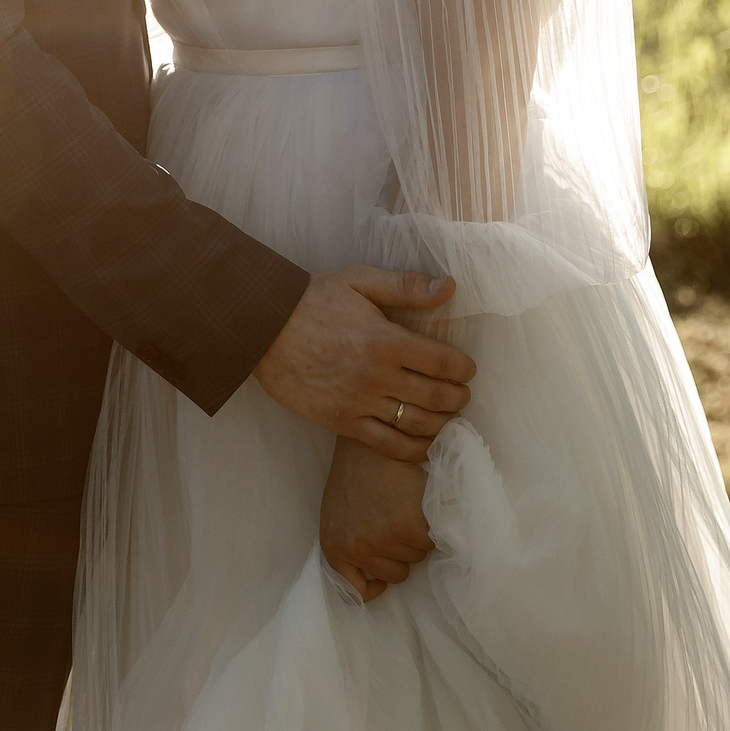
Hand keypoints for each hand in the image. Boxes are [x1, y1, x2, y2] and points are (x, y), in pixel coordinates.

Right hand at [252, 267, 472, 460]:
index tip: (466, 368)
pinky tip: (425, 445)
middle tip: (461, 394)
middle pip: (436, 397)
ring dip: (442, 423)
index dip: (463, 368)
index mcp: (386, 340)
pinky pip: (387, 444)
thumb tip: (449, 286)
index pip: (443, 362)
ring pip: (416, 424)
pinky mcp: (342, 422)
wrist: (263, 327)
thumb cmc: (312, 300)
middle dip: (458, 397)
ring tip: (447, 417)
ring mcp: (359, 403)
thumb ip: (406, 286)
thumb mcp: (360, 281)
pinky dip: (413, 449)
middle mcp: (377, 376)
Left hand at [321, 437, 433, 600]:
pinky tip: (420, 503)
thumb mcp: (340, 515)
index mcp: (334, 548)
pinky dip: (433, 525)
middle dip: (401, 550)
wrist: (373, 440)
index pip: (356, 592)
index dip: (374, 586)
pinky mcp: (407, 528)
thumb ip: (350, 545)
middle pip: (396, 573)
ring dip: (417, 537)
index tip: (383, 579)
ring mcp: (381, 541)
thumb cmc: (358, 472)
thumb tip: (371, 583)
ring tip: (405, 504)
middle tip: (396, 516)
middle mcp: (354, 550)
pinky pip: (432, 541)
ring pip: (416, 556)